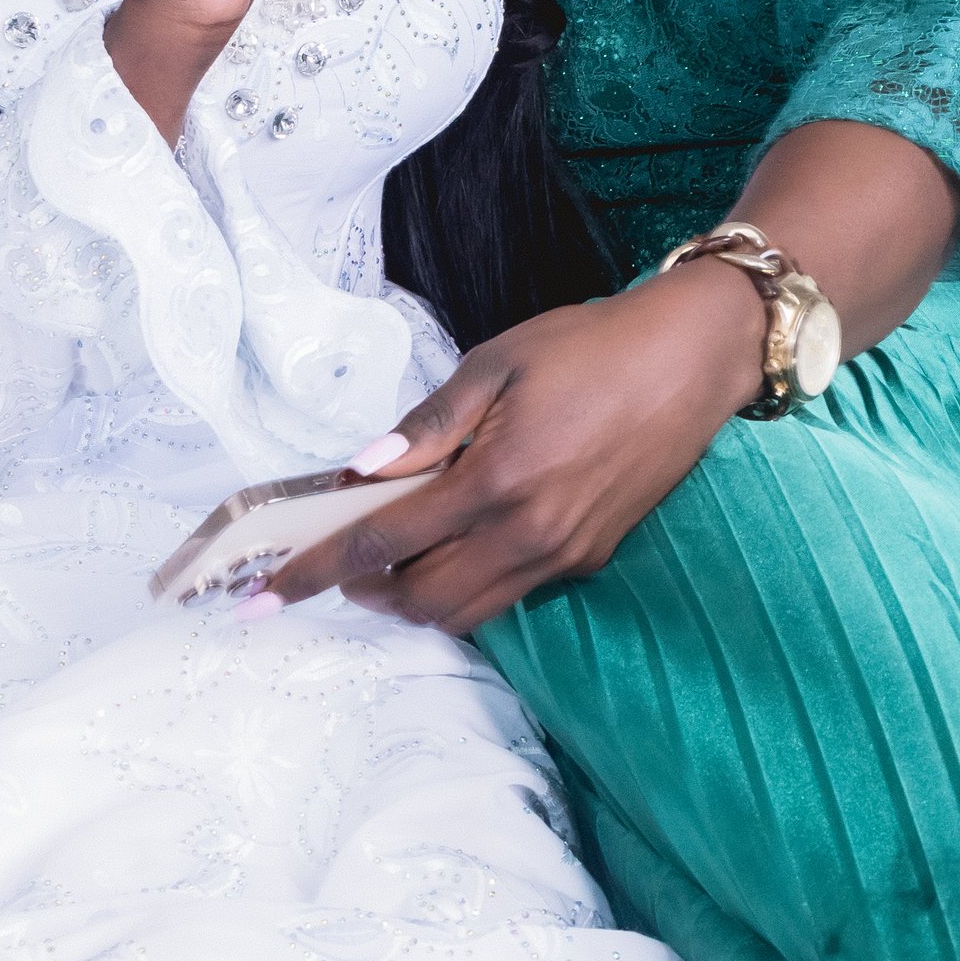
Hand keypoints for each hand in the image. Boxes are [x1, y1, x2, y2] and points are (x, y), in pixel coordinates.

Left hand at [266, 263, 770, 632]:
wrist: (692, 361)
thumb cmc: (590, 347)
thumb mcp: (496, 363)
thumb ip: (427, 427)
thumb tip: (362, 472)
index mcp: (495, 480)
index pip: (383, 543)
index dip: (317, 571)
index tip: (267, 594)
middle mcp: (528, 533)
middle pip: (421, 601)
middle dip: (367, 593)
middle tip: (341, 563)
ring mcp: (561, 554)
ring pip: (467, 613)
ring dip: (416, 601)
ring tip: (392, 564)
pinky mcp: (588, 558)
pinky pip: (508, 595)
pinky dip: (466, 588)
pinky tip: (457, 547)